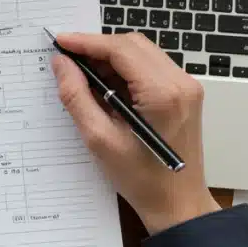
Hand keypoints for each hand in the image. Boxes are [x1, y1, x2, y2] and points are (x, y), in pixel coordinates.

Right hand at [51, 32, 219, 233]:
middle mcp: (180, 83)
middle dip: (98, 47)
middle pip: (133, 45)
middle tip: (68, 59)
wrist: (178, 205)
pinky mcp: (185, 94)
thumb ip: (77, 97)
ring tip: (84, 74)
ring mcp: (186, 87)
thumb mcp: (100, 140)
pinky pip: (151, 67)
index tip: (61, 41)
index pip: (120, 50)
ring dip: (112, 58)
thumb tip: (62, 65)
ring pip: (142, 53)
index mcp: (162, 94)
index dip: (87, 42)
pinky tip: (107, 85)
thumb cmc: (142, 180)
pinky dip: (126, 69)